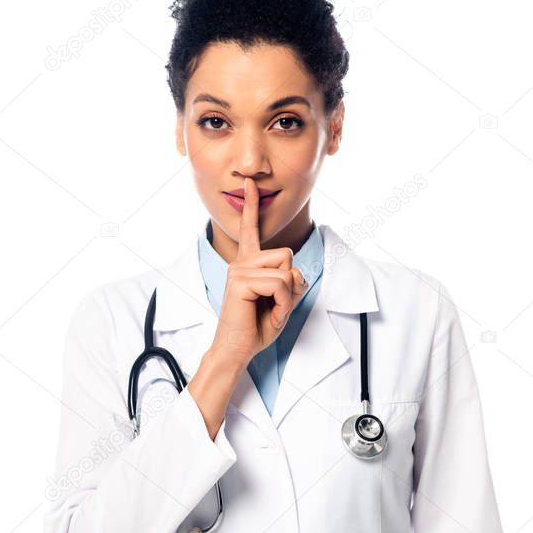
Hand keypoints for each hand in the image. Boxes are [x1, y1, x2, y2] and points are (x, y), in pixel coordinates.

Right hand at [209, 177, 309, 367]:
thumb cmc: (256, 327)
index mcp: (248, 264)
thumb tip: (295, 270)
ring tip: (269, 310)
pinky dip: (282, 304)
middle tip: (274, 305)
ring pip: (286, 271)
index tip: (249, 183)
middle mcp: (241, 262)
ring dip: (286, 297)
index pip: (251, 230)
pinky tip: (267, 313)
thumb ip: (293, 282)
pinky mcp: (240, 281)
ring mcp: (239, 270)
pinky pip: (280, 284)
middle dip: (290, 284)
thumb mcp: (284, 302)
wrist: (237, 349)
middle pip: (287, 255)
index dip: (252, 206)